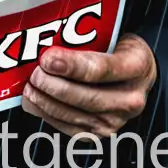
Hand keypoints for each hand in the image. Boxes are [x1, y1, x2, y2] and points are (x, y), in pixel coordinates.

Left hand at [22, 33, 156, 137]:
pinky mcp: (100, 134)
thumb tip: (46, 36)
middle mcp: (130, 99)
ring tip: (30, 86)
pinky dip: (47, 115)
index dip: (71, 66)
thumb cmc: (120, 49)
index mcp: (136, 66)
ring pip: (75, 115)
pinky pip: (69, 128)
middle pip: (86, 97)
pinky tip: (34, 102)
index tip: (47, 59)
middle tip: (34, 73)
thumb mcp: (114, 33)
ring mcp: (116, 120)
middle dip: (53, 86)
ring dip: (46, 102)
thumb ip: (86, 36)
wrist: (138, 75)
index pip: (100, 69)